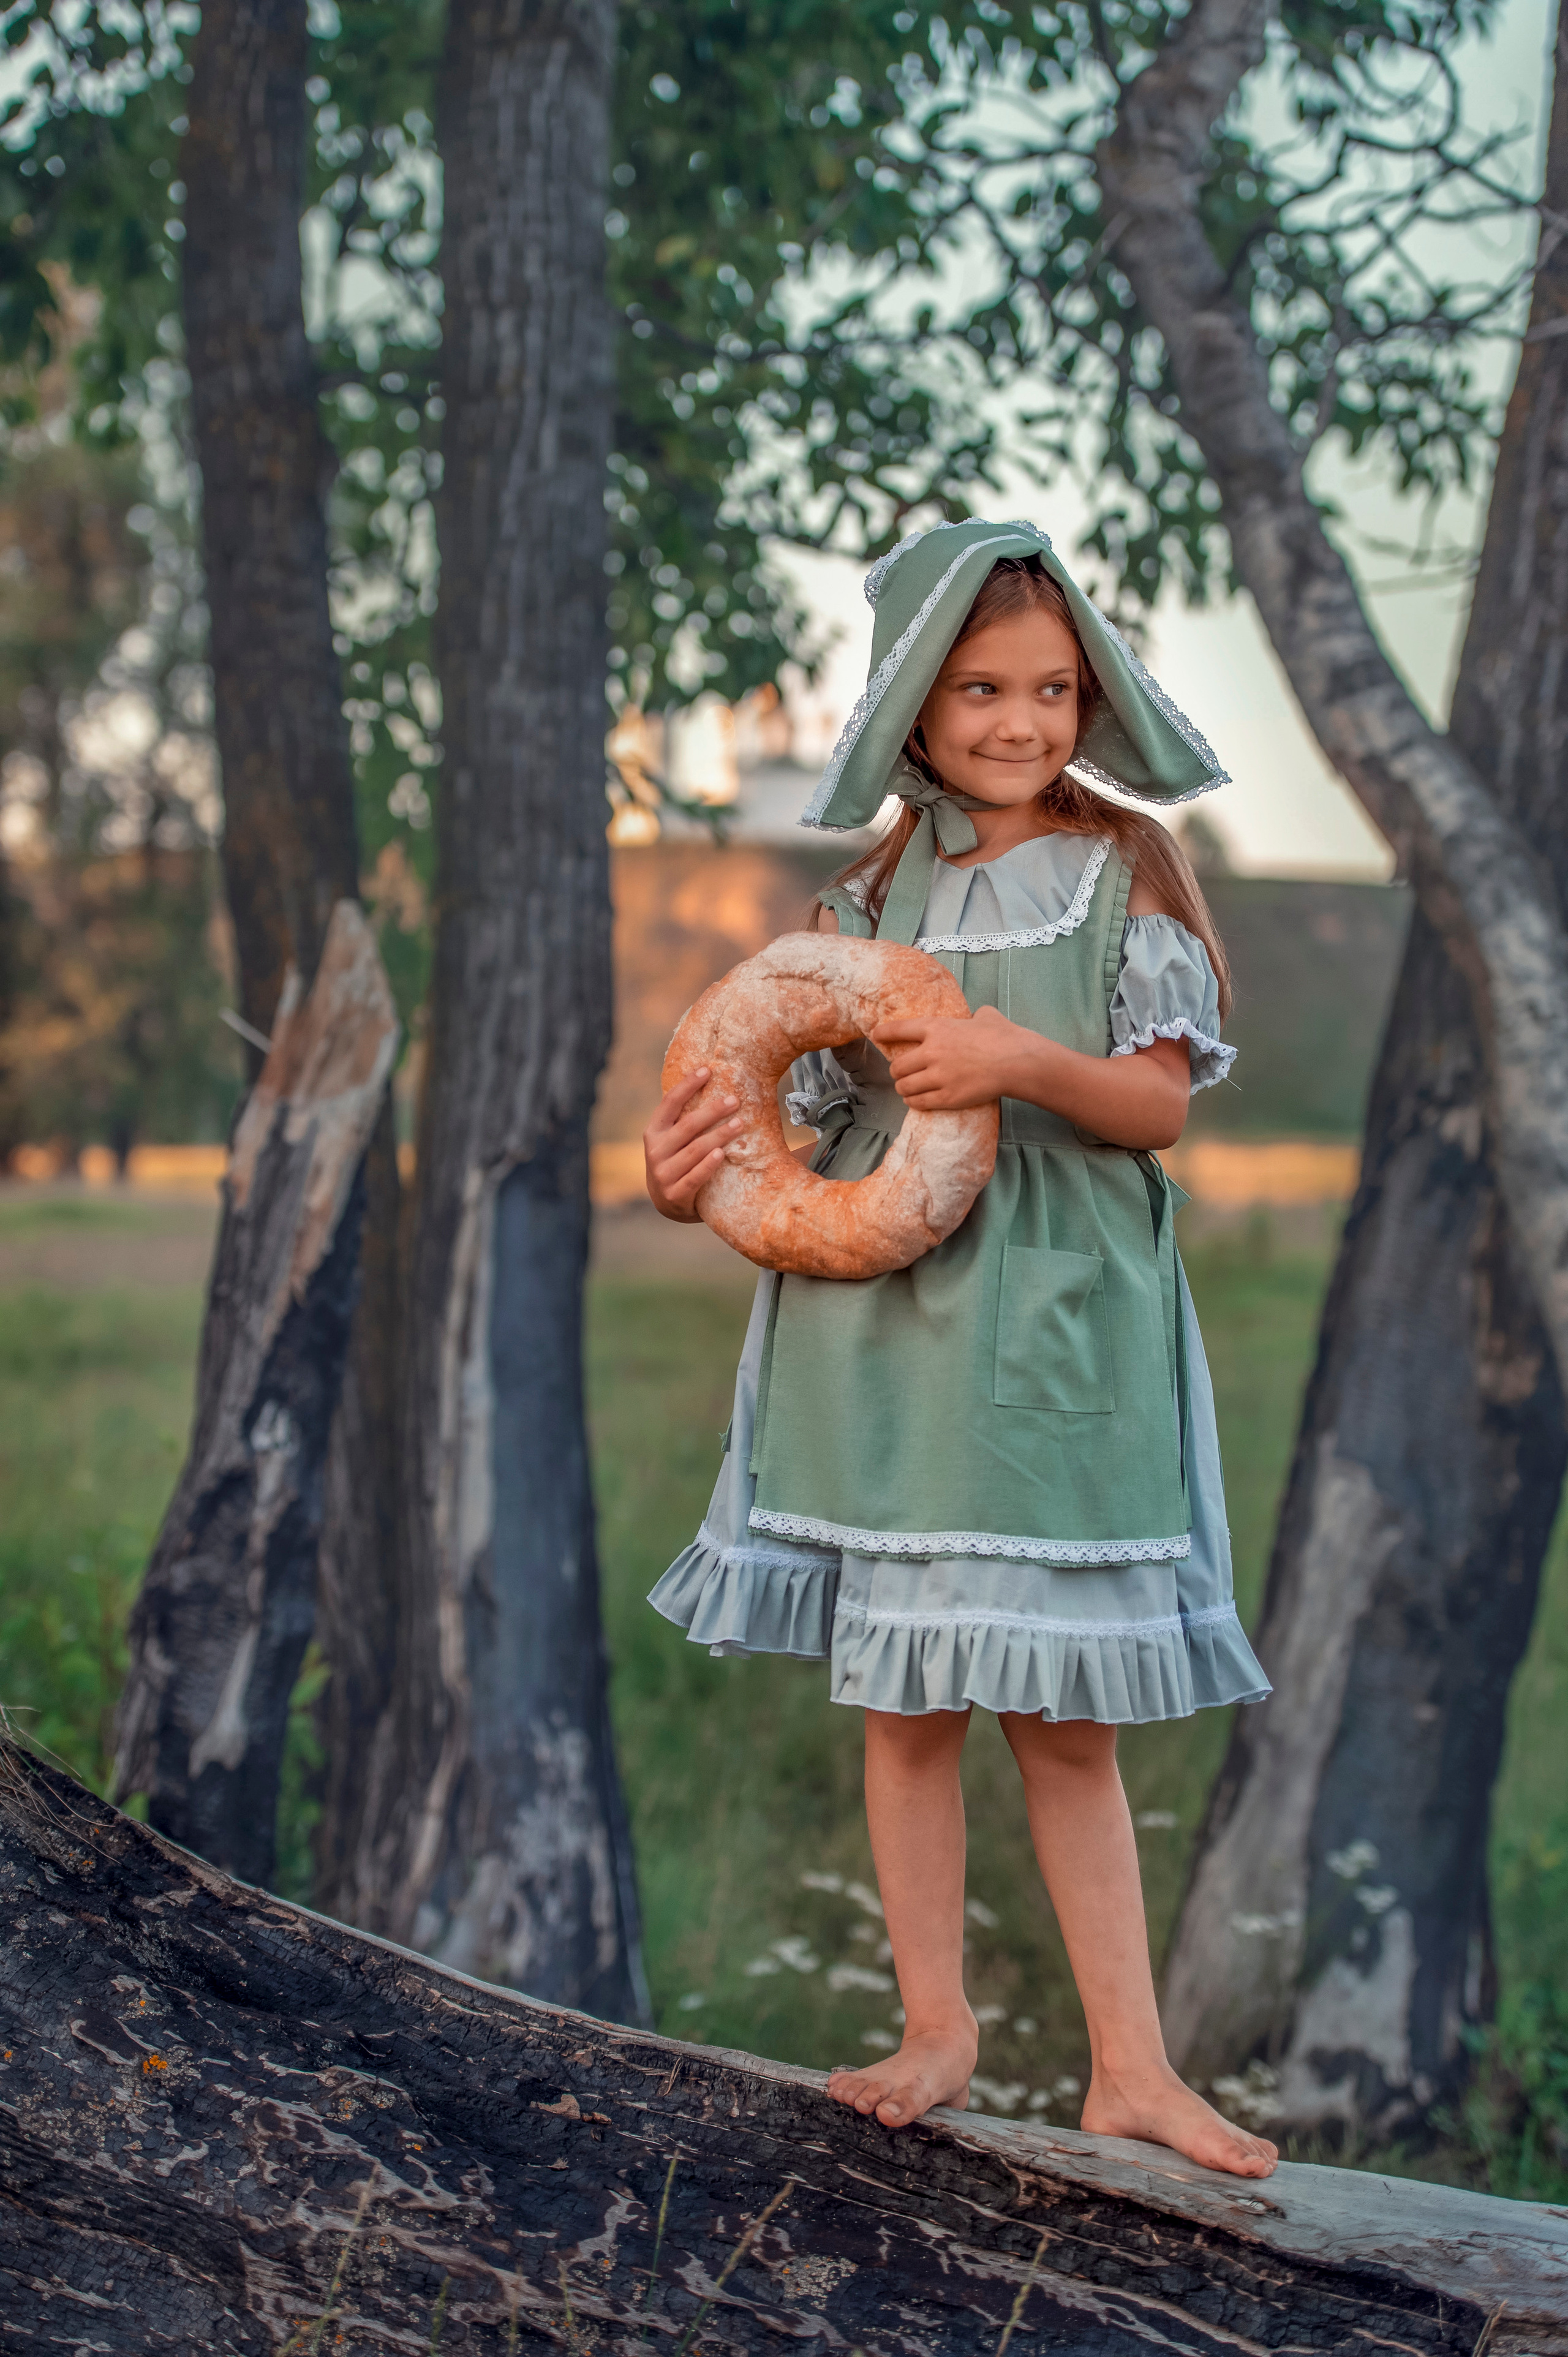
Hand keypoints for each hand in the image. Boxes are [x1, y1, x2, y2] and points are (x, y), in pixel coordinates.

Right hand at [644, 1068, 741, 1220]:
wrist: (667, 1203)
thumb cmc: (676, 1161)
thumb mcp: (671, 1139)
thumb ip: (683, 1118)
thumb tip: (710, 1080)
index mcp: (653, 1131)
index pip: (670, 1103)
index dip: (687, 1085)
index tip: (707, 1070)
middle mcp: (655, 1151)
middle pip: (688, 1125)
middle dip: (713, 1111)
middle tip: (735, 1100)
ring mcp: (663, 1174)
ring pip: (695, 1150)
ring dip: (719, 1135)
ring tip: (739, 1124)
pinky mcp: (675, 1194)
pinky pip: (695, 1177)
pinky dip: (708, 1164)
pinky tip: (722, 1153)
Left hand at [870, 1004, 1019, 1110]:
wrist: (1016, 1061)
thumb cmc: (1004, 1036)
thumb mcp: (986, 1016)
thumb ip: (974, 1016)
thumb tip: (977, 1017)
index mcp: (937, 1028)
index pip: (899, 1030)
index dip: (884, 1033)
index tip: (876, 1035)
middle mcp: (931, 1052)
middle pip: (897, 1066)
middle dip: (897, 1071)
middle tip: (901, 1073)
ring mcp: (938, 1076)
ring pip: (904, 1087)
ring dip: (904, 1089)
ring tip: (907, 1089)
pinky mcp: (947, 1097)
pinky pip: (918, 1103)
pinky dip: (913, 1102)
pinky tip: (915, 1101)